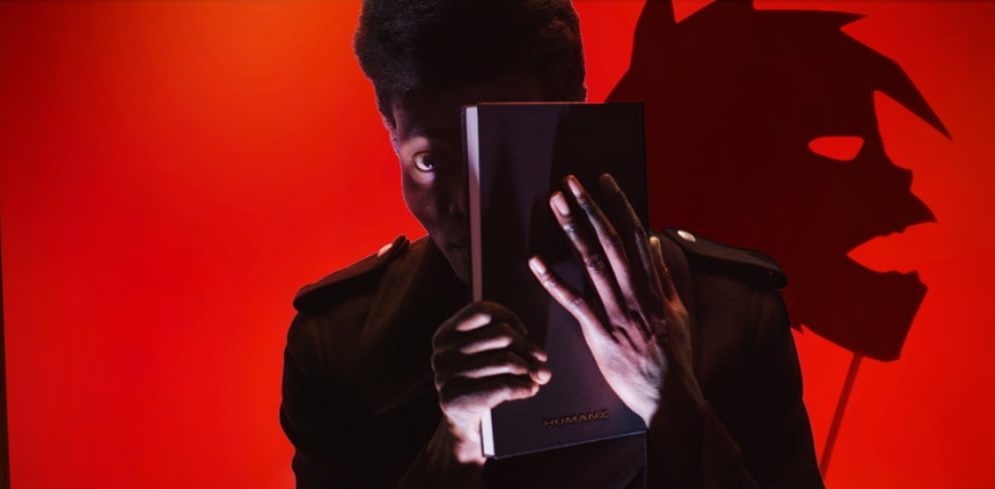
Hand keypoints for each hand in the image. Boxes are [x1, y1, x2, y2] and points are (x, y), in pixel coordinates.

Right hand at [429, 301, 550, 464]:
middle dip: (525, 347)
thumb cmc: (484, 382)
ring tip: (533, 377)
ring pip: (507, 360)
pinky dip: (524, 388)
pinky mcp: (454, 400)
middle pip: (501, 333)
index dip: (509, 318)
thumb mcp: (496, 356)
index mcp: (446, 335)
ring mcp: (444, 378)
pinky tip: (530, 390)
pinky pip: (503, 386)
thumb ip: (520, 350)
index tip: (521, 333)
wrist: (467, 425)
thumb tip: (541, 365)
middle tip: (532, 361)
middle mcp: (441, 354)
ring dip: (528, 369)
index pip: (482, 310)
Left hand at [527, 174, 693, 426]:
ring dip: (572, 230)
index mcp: (654, 285)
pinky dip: (554, 280)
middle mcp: (636, 293)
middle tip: (570, 182)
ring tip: (556, 204)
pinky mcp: (600, 335)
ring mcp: (617, 313)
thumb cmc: (674, 357)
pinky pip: (574, 303)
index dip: (618, 204)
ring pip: (592, 263)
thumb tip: (654, 241)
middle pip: (610, 240)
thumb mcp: (678, 311)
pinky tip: (536, 261)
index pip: (635, 234)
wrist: (671, 397)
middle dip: (589, 208)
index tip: (604, 180)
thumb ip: (664, 275)